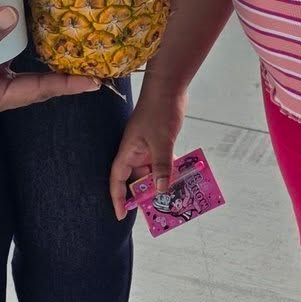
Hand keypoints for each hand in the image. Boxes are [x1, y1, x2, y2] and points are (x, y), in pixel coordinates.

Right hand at [0, 8, 92, 117]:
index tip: (94, 81)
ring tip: (64, 33)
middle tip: (87, 55)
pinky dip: (10, 32)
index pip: (36, 92)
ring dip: (35, 48)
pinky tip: (22, 15)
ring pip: (15, 60)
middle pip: (32, 79)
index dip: (65, 85)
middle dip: (58, 69)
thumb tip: (11, 15)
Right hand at [108, 84, 187, 219]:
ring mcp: (148, 146)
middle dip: (145, 193)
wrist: (169, 86)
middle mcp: (135, 151)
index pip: (117, 179)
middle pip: (137, 178)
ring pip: (152, 170)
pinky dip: (170, 168)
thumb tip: (162, 190)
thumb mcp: (162, 142)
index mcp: (128, 151)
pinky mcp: (160, 141)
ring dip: (161, 181)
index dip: (117, 198)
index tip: (121, 215)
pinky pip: (163, 160)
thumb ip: (162, 166)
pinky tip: (183, 176)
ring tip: (173, 196)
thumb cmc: (160, 110)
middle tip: (158, 210)